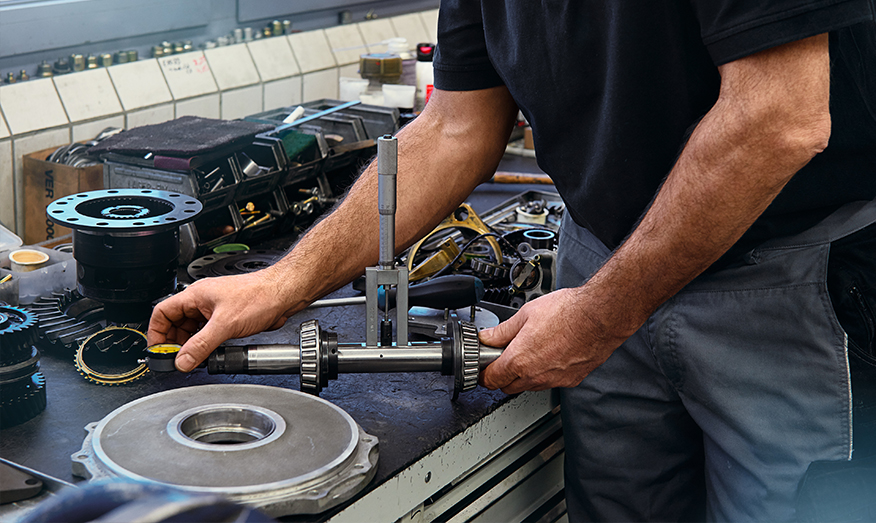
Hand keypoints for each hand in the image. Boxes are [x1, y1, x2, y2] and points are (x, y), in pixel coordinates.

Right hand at [147, 272, 291, 371]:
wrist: (283, 294)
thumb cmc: (259, 296)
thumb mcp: (225, 324)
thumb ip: (201, 345)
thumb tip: (183, 361)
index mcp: (195, 295)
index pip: (162, 313)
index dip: (156, 333)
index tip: (159, 351)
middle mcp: (203, 300)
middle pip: (175, 323)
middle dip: (174, 342)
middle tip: (179, 359)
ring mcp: (215, 309)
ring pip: (192, 329)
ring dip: (191, 344)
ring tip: (194, 358)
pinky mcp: (227, 317)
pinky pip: (208, 332)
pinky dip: (205, 343)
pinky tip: (210, 352)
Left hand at [478, 288, 621, 393]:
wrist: (600, 316)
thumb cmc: (567, 312)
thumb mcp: (525, 314)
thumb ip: (502, 330)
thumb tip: (487, 337)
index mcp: (519, 360)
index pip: (491, 380)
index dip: (483, 374)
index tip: (483, 367)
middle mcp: (536, 376)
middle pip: (508, 387)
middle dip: (502, 376)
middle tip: (503, 357)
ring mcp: (555, 380)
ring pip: (529, 386)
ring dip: (523, 376)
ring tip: (530, 351)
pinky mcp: (571, 380)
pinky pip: (550, 383)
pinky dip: (544, 374)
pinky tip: (549, 355)